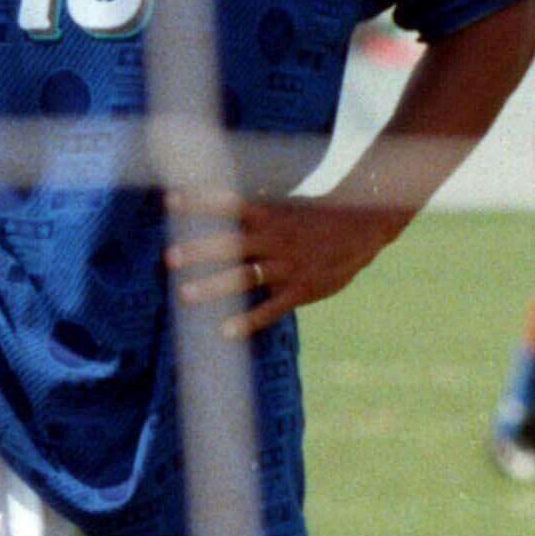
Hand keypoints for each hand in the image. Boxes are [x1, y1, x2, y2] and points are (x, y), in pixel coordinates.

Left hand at [165, 191, 407, 340]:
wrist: (365, 229)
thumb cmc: (315, 219)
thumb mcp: (286, 207)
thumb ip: (254, 213)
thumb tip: (214, 204)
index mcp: (271, 214)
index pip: (230, 205)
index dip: (201, 203)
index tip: (171, 202)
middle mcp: (276, 239)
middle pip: (232, 243)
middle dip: (200, 250)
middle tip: (169, 258)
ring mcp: (288, 265)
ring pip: (246, 276)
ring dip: (214, 286)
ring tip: (184, 295)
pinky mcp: (301, 290)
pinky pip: (272, 308)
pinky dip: (249, 320)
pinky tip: (226, 332)